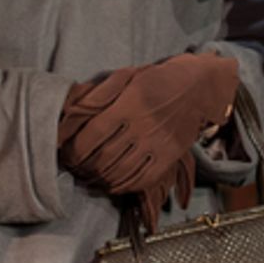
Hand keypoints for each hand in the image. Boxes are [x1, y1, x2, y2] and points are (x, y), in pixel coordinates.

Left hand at [58, 53, 239, 199]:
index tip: (65, 152)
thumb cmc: (156, 79)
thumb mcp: (126, 75)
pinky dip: (122, 186)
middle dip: (82, 167)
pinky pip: (141, 180)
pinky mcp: (169, 157)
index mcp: (129, 105)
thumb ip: (98, 94)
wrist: (198, 87)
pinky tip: (112, 183)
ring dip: (98, 179)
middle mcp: (143, 127)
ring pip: (119, 172)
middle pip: (103, 158)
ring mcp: (157, 144)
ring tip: (88, 175)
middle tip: (74, 167)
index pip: (92, 136)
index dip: (73, 149)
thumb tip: (71, 112)